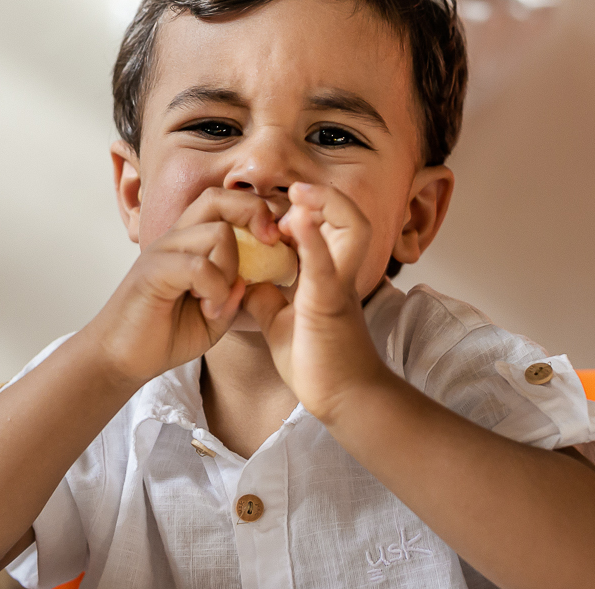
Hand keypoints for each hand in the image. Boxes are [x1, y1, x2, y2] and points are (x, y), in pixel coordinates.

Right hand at [87, 187, 279, 384]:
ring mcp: (162, 251)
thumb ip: (234, 295)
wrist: (121, 359)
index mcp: (190, 242)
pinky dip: (215, 290)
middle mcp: (175, 239)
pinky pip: (200, 266)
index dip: (256, 212)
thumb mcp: (214, 317)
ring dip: (231, 269)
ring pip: (218, 233)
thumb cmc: (165, 336)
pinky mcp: (152, 272)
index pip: (224, 202)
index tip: (276, 241)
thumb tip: (251, 277)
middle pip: (218, 198)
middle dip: (253, 213)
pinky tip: (208, 310)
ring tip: (218, 302)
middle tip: (269, 245)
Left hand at [244, 183, 389, 419]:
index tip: (279, 211)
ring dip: (328, 206)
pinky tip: (298, 220)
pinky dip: (313, 239)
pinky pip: (325, 264)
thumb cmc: (318, 364)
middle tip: (294, 193)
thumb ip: (264, 296)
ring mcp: (339, 286)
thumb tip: (242, 278)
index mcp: (328, 277)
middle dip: (326, 197)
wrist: (343, 401)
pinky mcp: (330, 303)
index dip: (308, 210)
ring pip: (352, 229)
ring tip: (300, 197)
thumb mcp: (279, 322)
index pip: (329, 227)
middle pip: (351, 218)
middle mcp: (340, 275)